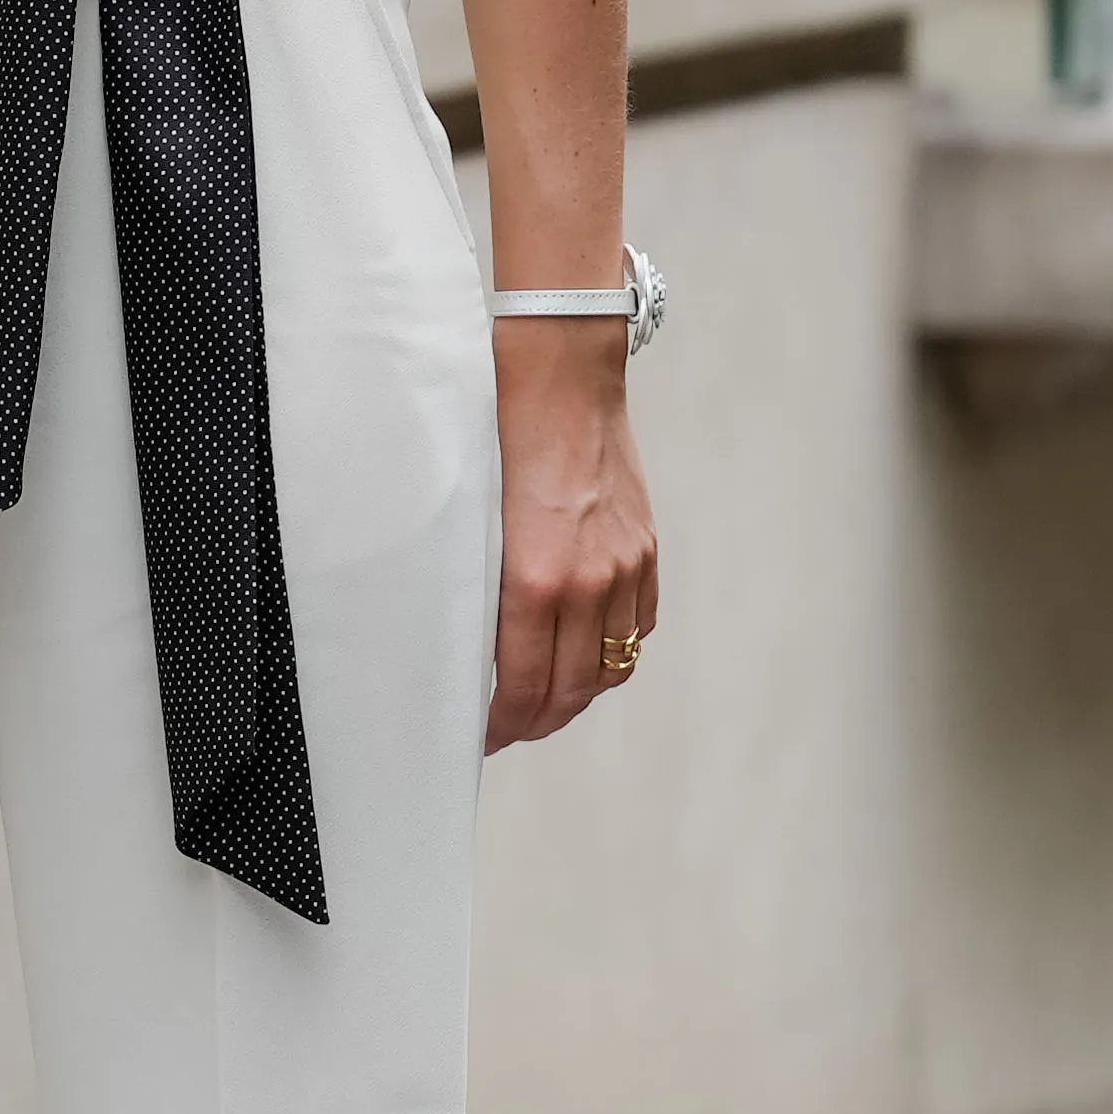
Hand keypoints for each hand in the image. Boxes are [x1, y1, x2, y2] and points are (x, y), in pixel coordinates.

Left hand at [485, 330, 657, 752]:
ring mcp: (625, 567)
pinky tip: (582, 650)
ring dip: (577, 693)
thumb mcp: (470, 521)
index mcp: (535, 579)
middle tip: (507, 730)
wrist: (559, 376)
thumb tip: (467, 648)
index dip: (502, 725)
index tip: (481, 737)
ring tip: (543, 699)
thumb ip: (478, 588)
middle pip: (572, 690)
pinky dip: (612, 651)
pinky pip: (638, 627)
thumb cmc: (496, 436)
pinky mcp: (645, 549)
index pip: (524, 686)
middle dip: (537, 722)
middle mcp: (589, 582)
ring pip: (611, 666)